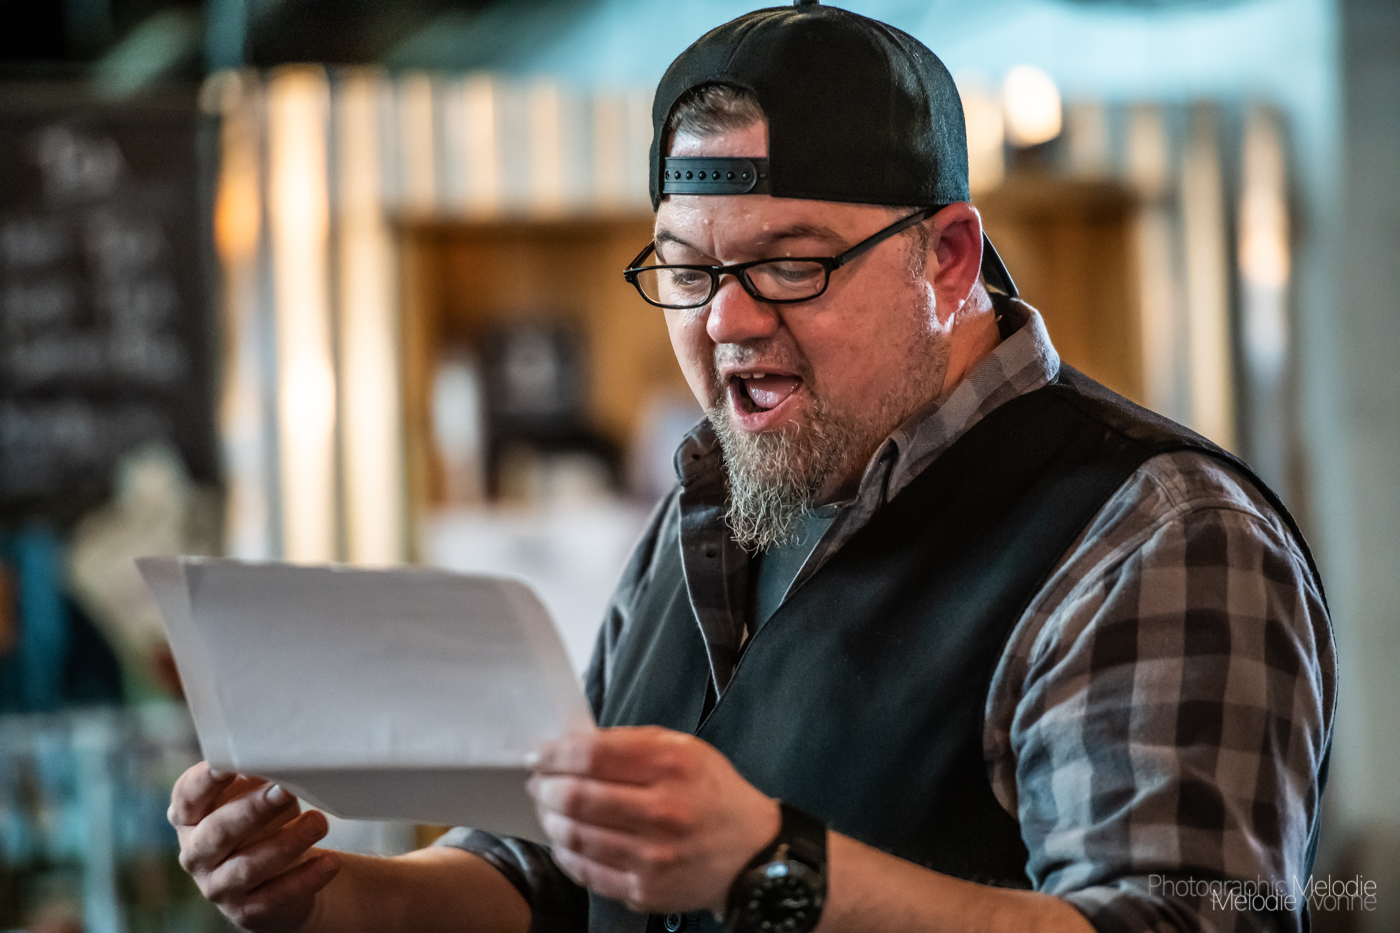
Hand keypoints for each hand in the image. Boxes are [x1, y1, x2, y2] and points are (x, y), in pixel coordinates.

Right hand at [168, 762, 339, 931]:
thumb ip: (255, 774)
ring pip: (247, 868)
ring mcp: (217, 886)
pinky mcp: (247, 910)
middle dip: (252, 811)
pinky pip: (274, 897)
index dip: (204, 781)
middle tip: (284, 790)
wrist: (281, 876)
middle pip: (218, 832)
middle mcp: (196, 853)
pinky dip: (304, 879)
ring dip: (285, 844)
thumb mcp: (254, 793)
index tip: (226, 764)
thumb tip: (269, 749)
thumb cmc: (264, 820)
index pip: (187, 797)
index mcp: (191, 817)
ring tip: (319, 823)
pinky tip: (329, 863)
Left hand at [528, 726, 779, 914]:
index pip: (592, 756)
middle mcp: (663, 811)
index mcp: (672, 765)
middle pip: (577, 797)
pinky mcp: (645, 890)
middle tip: (538, 783)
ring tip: (549, 809)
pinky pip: (586, 871)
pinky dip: (566, 853)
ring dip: (550, 819)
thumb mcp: (684, 749)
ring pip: (575, 836)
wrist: (751, 851)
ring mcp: (653, 856)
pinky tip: (566, 839)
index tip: (536, 755)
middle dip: (545, 787)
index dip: (553, 754)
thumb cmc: (712, 793)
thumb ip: (630, 744)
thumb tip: (572, 746)